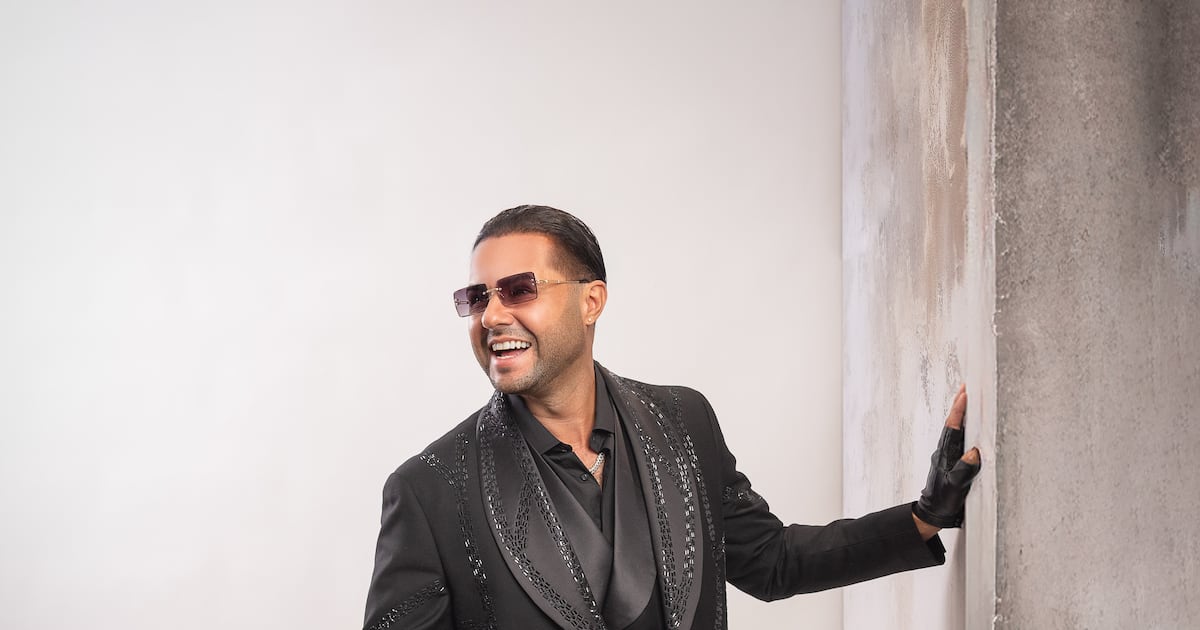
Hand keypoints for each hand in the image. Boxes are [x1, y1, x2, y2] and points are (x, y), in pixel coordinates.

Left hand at [913, 384, 980, 536]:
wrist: (932, 513)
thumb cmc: (943, 500)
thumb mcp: (955, 487)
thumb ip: (964, 470)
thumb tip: (974, 451)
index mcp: (946, 453)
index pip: (953, 426)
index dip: (959, 410)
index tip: (965, 393)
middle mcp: (946, 450)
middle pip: (953, 422)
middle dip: (959, 404)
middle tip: (966, 386)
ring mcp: (948, 455)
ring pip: (955, 429)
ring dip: (961, 414)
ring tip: (968, 398)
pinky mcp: (952, 461)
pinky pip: (958, 439)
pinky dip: (964, 427)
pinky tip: (970, 425)